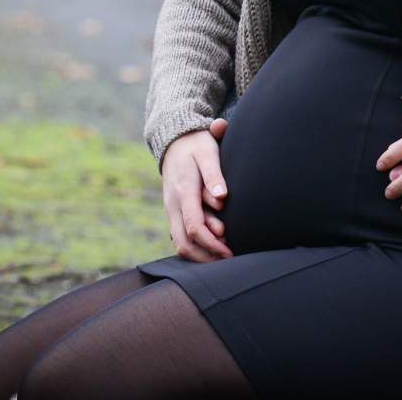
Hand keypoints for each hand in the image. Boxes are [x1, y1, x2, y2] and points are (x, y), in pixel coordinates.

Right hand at [160, 119, 232, 261]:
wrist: (175, 141)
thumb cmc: (197, 146)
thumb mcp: (207, 152)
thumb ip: (214, 175)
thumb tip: (222, 197)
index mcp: (183, 191)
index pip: (194, 227)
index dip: (212, 244)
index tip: (230, 252)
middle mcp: (173, 204)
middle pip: (183, 243)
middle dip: (205, 257)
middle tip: (229, 261)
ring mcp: (171, 209)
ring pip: (179, 243)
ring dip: (199, 255)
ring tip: (222, 258)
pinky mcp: (173, 212)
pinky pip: (179, 237)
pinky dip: (193, 248)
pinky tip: (211, 250)